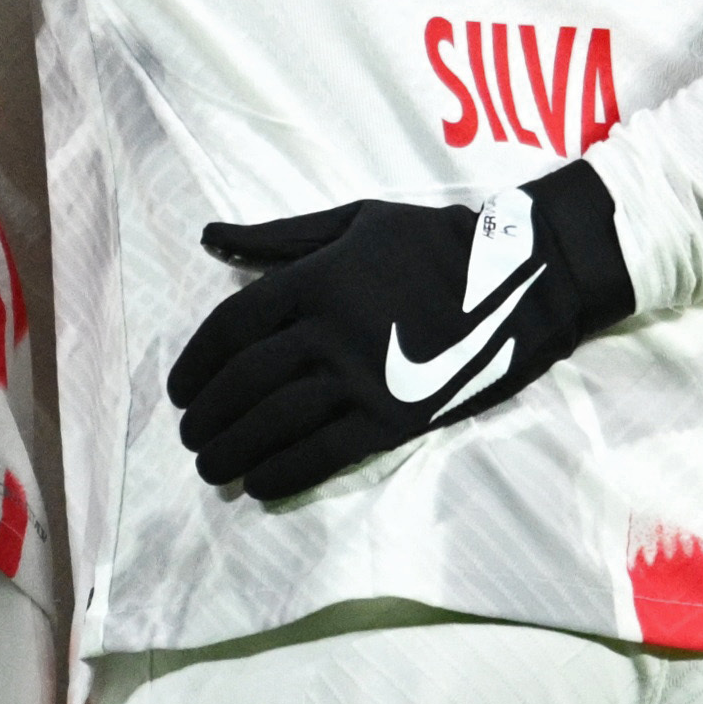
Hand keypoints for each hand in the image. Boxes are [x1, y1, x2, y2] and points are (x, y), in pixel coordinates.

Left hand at [170, 163, 632, 498]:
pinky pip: (323, 454)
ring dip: (232, 451)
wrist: (522, 278)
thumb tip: (209, 236)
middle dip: (208, 416)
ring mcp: (362, 377)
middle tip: (191, 436)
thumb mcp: (356, 220)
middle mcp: (329, 330)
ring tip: (212, 466)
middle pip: (244, 382)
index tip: (180, 390)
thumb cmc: (435, 241)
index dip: (195, 364)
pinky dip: (282, 473)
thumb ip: (279, 236)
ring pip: (275, 424)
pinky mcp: (394, 417)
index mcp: (315, 279)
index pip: (231, 326)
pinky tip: (258, 483)